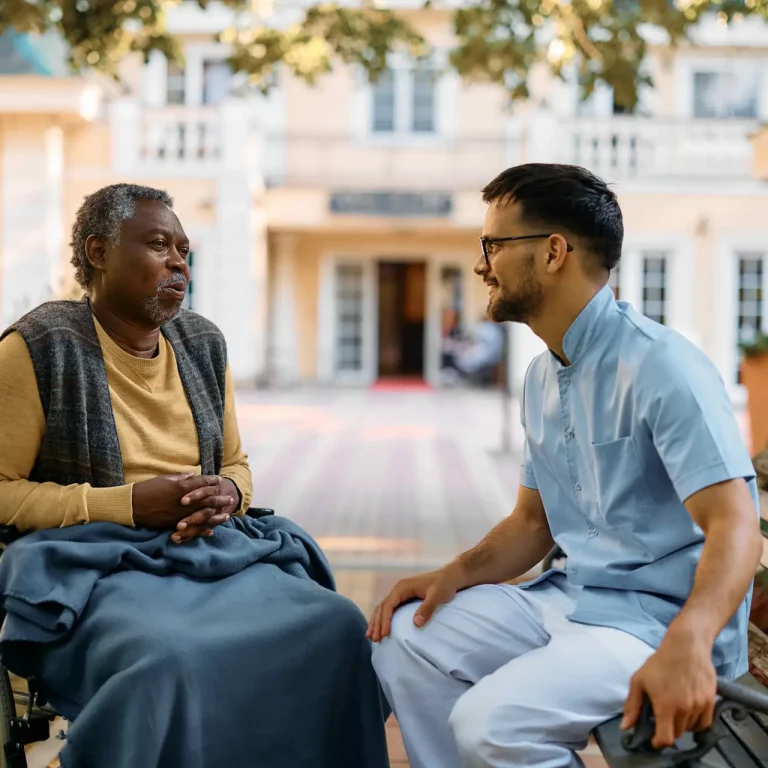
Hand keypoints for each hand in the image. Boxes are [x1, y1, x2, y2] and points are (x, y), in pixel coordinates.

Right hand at [131, 474, 234, 542]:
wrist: (132, 505)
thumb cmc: (148, 489)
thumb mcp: (165, 479)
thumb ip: (181, 478)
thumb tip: (192, 475)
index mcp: (182, 488)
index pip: (201, 483)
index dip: (211, 481)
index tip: (219, 480)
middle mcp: (184, 502)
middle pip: (207, 500)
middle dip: (219, 499)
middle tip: (230, 499)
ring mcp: (180, 514)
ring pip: (203, 516)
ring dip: (216, 516)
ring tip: (226, 516)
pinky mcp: (174, 524)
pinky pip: (192, 528)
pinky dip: (202, 529)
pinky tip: (211, 531)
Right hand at [366, 565, 464, 642]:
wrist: (451, 576)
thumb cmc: (445, 585)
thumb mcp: (438, 596)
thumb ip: (427, 608)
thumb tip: (415, 623)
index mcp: (403, 587)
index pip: (388, 604)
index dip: (385, 620)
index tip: (385, 634)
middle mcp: (399, 589)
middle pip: (382, 607)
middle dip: (377, 623)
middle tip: (374, 640)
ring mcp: (401, 593)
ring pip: (383, 608)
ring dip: (377, 622)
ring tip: (371, 637)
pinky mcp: (405, 598)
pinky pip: (390, 609)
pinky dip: (383, 619)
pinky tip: (381, 628)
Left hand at [622, 626, 716, 749]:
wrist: (686, 647)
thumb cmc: (659, 663)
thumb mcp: (639, 680)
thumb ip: (632, 706)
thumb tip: (626, 727)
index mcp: (665, 706)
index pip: (665, 739)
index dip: (658, 742)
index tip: (653, 739)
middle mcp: (684, 710)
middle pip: (678, 734)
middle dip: (668, 730)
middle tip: (662, 717)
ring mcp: (699, 706)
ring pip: (690, 728)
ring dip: (681, 725)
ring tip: (674, 709)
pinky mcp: (711, 701)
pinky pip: (704, 723)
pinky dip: (696, 722)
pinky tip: (688, 710)